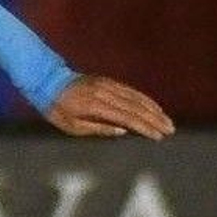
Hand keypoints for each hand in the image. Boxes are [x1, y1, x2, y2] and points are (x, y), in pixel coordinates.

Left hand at [45, 74, 174, 139]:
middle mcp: (104, 93)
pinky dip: (145, 99)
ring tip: (167, 121)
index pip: (127, 117)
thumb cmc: (56, 108)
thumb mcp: (70, 125)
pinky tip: (153, 106)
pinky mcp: (107, 81)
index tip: (158, 136)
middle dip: (155, 120)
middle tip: (170, 130)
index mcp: (95, 105)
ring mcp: (107, 84)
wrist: (46, 80)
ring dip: (154, 109)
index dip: (145, 127)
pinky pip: (130, 90)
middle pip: (136, 107)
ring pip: (136, 97)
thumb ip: (97, 129)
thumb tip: (123, 132)